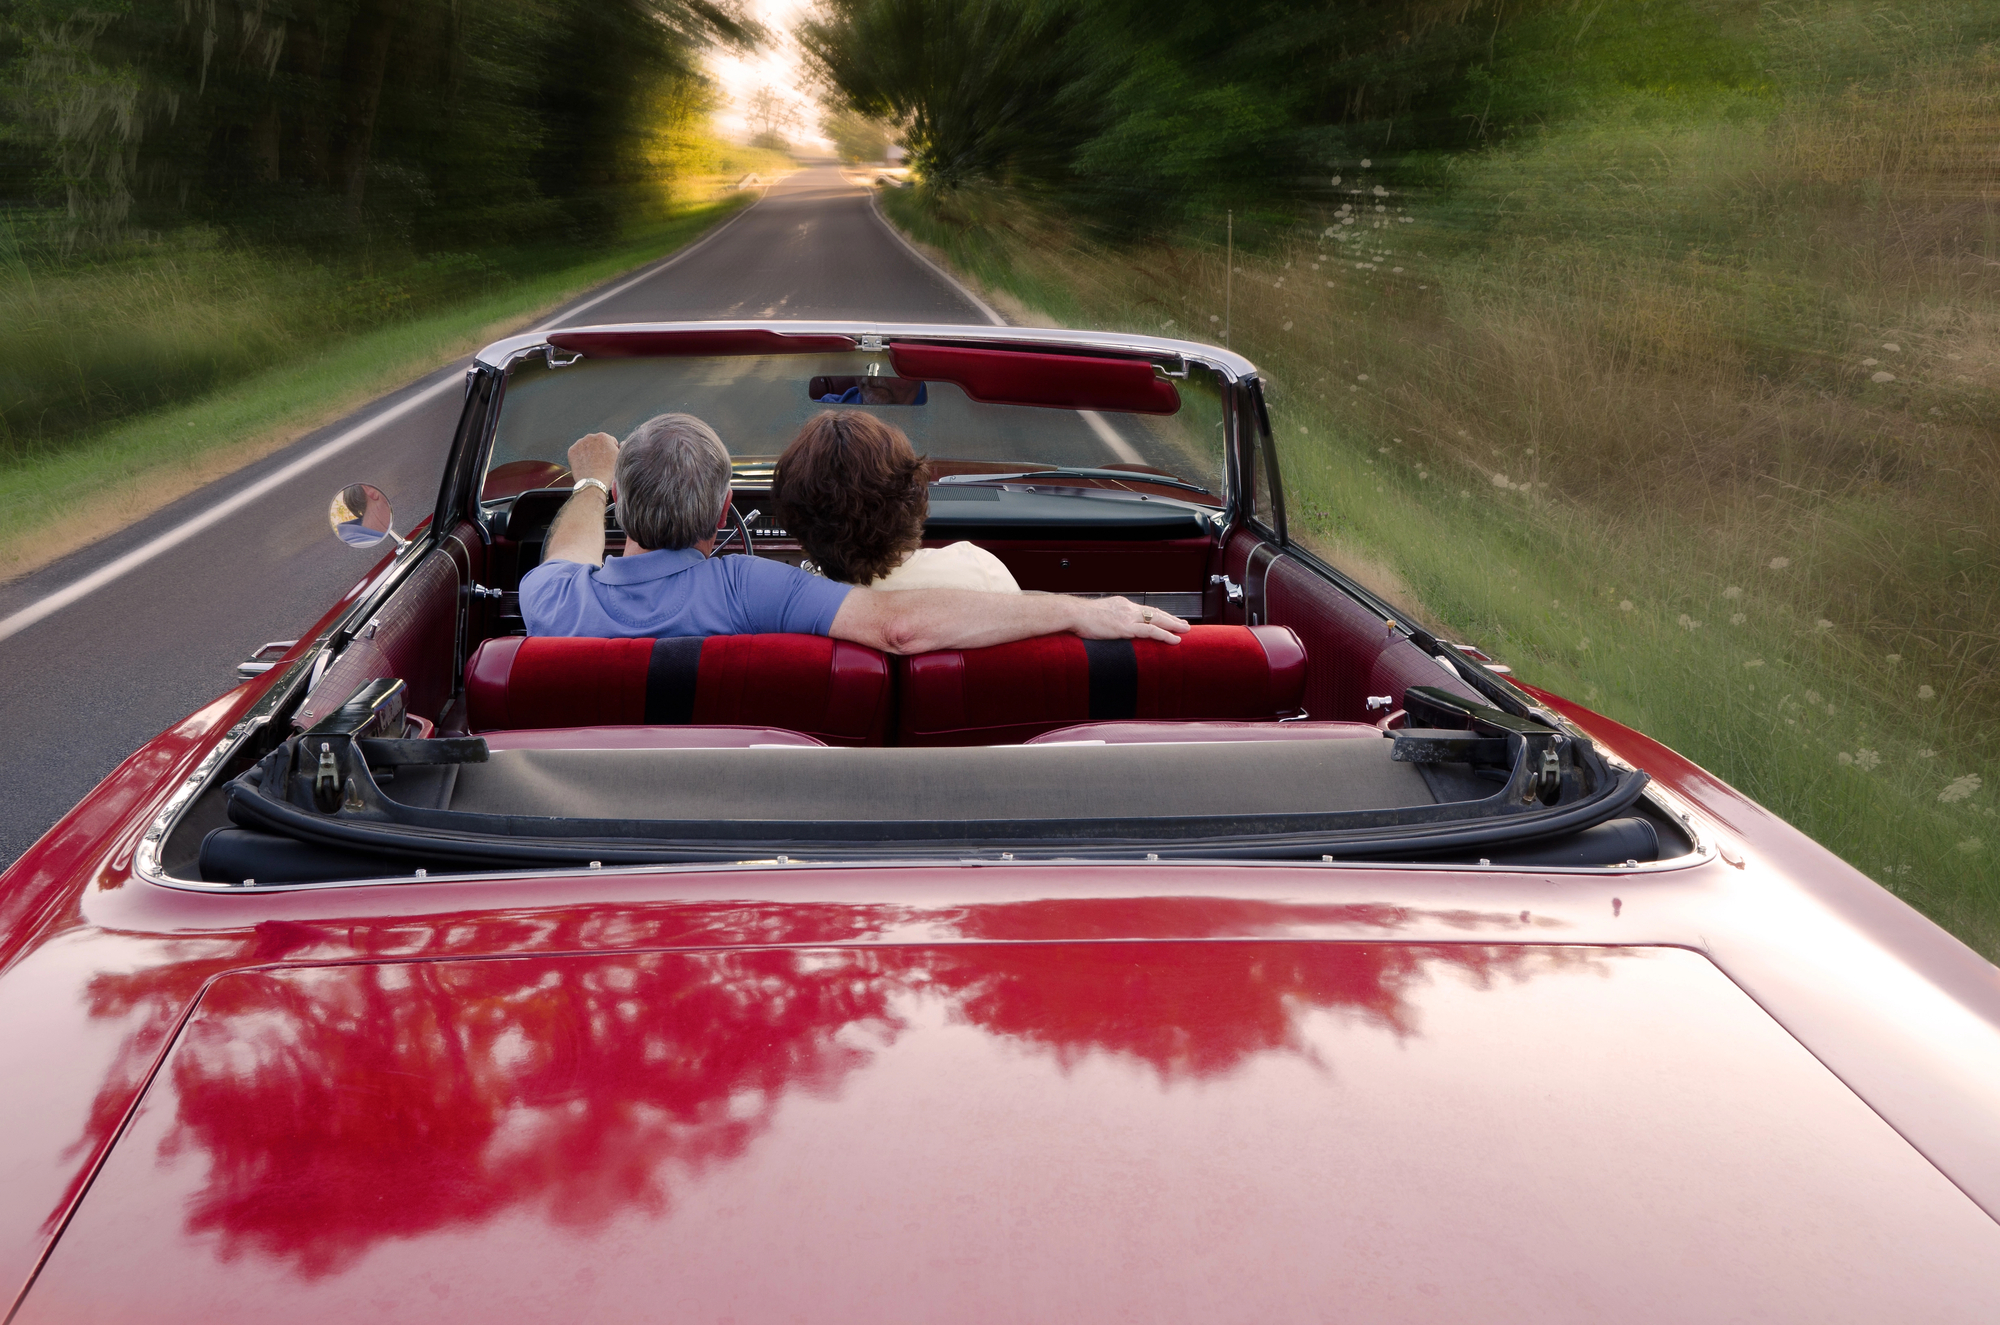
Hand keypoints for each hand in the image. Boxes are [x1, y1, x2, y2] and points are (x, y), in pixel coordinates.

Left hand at [567, 432, 618, 487]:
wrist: (594, 482)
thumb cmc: (609, 471)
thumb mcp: (620, 458)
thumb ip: (622, 447)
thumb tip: (621, 443)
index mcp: (603, 436)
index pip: (609, 441)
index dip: (611, 451)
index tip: (610, 459)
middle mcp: (590, 436)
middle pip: (597, 443)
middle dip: (599, 450)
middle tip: (601, 462)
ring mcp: (579, 443)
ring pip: (586, 447)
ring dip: (589, 452)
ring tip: (592, 465)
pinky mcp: (572, 451)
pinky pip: (577, 453)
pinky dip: (580, 457)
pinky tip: (585, 465)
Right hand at [1072, 596, 1188, 643]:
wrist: (1073, 614)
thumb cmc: (1080, 618)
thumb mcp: (1098, 615)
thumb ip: (1108, 619)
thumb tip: (1110, 627)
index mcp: (1122, 605)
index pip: (1145, 609)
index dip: (1159, 614)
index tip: (1168, 618)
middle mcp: (1128, 608)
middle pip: (1155, 612)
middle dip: (1171, 618)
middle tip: (1184, 624)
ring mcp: (1128, 617)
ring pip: (1157, 620)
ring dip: (1173, 625)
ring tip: (1184, 630)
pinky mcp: (1126, 628)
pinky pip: (1151, 631)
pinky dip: (1165, 635)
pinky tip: (1174, 640)